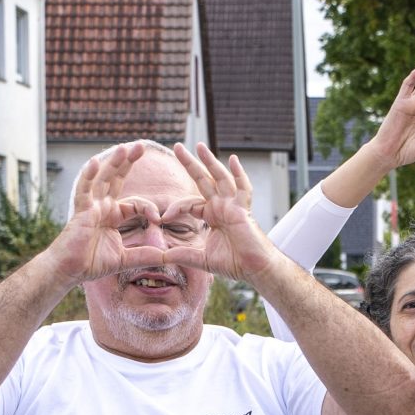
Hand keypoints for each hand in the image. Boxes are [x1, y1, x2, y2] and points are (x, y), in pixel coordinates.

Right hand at [49, 142, 149, 287]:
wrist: (70, 269)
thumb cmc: (92, 263)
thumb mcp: (125, 259)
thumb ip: (145, 255)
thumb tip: (168, 257)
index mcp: (113, 215)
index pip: (135, 204)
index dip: (148, 208)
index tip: (158, 219)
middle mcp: (102, 206)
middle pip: (117, 179)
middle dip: (128, 162)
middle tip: (141, 146)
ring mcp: (91, 206)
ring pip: (103, 179)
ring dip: (114, 163)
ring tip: (125, 147)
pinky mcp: (81, 211)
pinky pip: (84, 190)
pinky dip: (89, 176)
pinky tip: (95, 161)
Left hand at [168, 143, 268, 281]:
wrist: (253, 269)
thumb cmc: (233, 263)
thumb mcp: (201, 259)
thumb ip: (183, 254)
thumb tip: (161, 256)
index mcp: (211, 215)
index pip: (189, 204)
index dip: (176, 208)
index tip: (163, 218)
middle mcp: (221, 206)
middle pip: (203, 179)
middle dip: (190, 163)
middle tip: (177, 147)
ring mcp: (232, 205)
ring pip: (219, 178)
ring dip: (210, 161)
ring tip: (199, 145)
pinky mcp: (243, 209)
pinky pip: (243, 189)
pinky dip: (239, 174)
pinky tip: (233, 159)